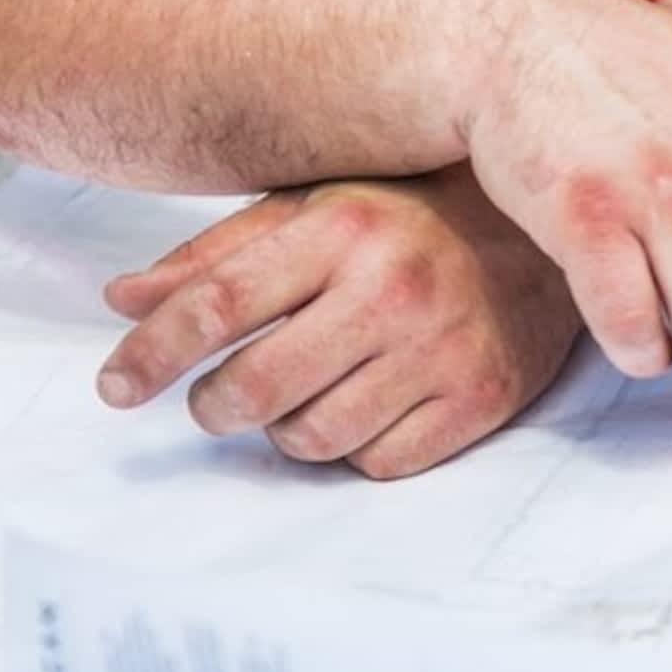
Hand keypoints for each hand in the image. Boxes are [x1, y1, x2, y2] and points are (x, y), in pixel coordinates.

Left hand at [96, 167, 580, 478]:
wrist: (554, 234)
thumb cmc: (418, 217)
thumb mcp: (318, 207)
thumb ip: (219, 253)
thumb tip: (122, 300)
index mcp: (345, 229)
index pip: (215, 306)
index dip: (149, 355)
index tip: (116, 388)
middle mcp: (394, 289)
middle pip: (254, 388)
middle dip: (215, 405)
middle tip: (218, 399)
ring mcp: (443, 349)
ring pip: (313, 438)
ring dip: (289, 430)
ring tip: (304, 398)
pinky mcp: (482, 399)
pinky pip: (379, 463)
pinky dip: (358, 450)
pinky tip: (368, 409)